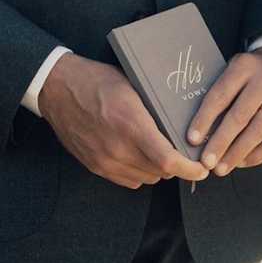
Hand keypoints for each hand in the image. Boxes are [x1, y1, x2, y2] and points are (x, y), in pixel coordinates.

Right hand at [39, 54, 208, 188]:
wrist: (58, 89)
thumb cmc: (100, 81)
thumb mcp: (135, 86)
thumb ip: (157, 109)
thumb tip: (185, 121)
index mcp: (132, 125)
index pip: (167, 159)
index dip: (189, 168)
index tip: (202, 167)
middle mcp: (118, 148)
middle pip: (160, 172)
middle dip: (178, 165)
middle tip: (186, 152)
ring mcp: (105, 161)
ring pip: (146, 178)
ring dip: (159, 169)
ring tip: (163, 151)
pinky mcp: (95, 166)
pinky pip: (128, 180)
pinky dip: (141, 172)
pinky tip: (142, 155)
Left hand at [187, 46, 261, 174]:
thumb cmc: (253, 72)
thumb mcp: (236, 69)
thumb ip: (221, 92)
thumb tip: (200, 131)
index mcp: (245, 66)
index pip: (221, 95)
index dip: (205, 119)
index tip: (192, 139)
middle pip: (240, 116)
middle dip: (221, 142)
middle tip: (206, 162)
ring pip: (258, 131)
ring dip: (237, 153)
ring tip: (221, 168)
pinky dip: (257, 155)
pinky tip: (242, 162)